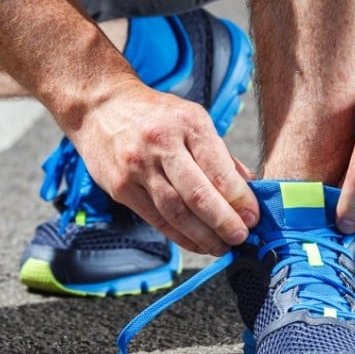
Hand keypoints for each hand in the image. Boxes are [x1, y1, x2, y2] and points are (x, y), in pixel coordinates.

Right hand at [68, 79, 258, 255]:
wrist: (100, 106)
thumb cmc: (153, 115)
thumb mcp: (192, 119)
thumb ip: (220, 155)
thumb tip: (250, 189)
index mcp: (188, 123)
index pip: (219, 170)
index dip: (240, 200)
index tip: (253, 217)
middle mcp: (161, 144)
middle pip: (197, 195)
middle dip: (224, 222)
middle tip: (240, 238)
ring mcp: (138, 167)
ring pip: (175, 212)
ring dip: (202, 236)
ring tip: (220, 247)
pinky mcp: (121, 187)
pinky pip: (155, 218)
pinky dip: (179, 236)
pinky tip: (195, 243)